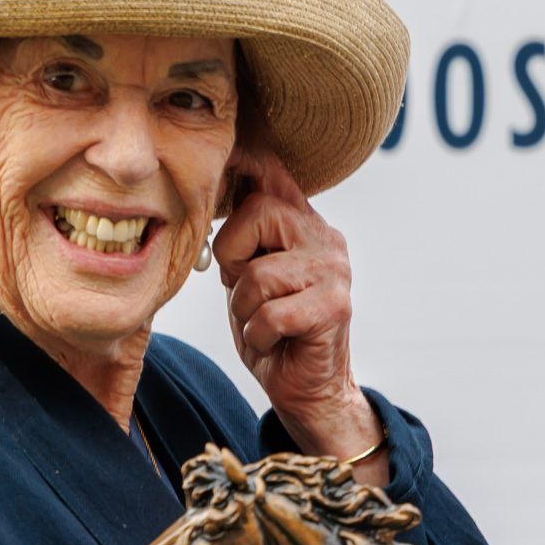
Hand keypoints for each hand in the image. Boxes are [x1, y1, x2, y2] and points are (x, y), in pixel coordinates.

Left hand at [215, 148, 382, 477]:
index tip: (224, 154)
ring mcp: (334, 270)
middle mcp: (325, 237)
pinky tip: (275, 342)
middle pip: (258, 211)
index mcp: (302, 223)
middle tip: (247, 293)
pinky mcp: (335, 306)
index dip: (244, 156)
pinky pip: (270, 314)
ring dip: (245, 310)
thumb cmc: (271, 331)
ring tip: (262, 324)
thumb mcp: (246, 275)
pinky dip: (259, 336)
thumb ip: (240, 236)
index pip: (273, 170)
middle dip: (234, 258)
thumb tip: (209, 190)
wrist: (308, 390)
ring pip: (258, 273)